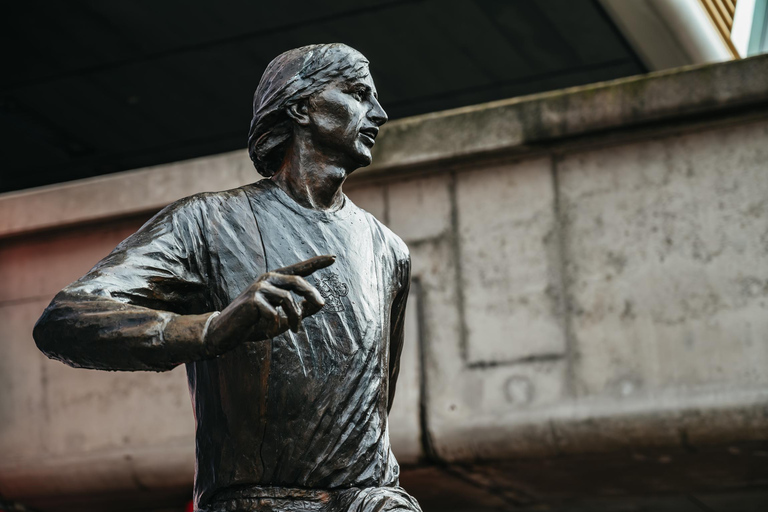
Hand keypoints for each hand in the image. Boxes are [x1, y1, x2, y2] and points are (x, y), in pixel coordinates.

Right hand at [203, 255, 334, 356]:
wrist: (225, 332)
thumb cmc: (255, 324)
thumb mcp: (283, 319)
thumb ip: (300, 310)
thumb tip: (320, 304)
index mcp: (275, 281)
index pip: (298, 269)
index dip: (316, 263)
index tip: (334, 257)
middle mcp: (267, 279)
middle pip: (298, 281)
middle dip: (312, 294)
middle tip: (321, 305)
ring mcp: (259, 288)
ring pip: (288, 300)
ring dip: (295, 318)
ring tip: (295, 330)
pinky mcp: (252, 300)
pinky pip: (274, 313)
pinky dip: (275, 326)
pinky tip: (270, 332)